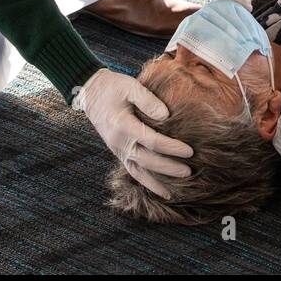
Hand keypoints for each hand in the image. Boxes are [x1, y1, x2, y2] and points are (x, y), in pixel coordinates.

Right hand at [74, 68, 193, 195]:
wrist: (90, 93)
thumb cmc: (112, 87)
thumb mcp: (130, 86)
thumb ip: (148, 100)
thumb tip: (166, 115)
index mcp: (124, 126)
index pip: (153, 142)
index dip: (172, 148)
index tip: (189, 151)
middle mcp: (120, 143)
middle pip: (148, 161)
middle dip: (169, 168)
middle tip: (188, 172)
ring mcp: (117, 149)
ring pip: (138, 172)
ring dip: (156, 183)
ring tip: (173, 193)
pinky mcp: (117, 152)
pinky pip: (132, 170)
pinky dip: (145, 182)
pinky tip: (157, 189)